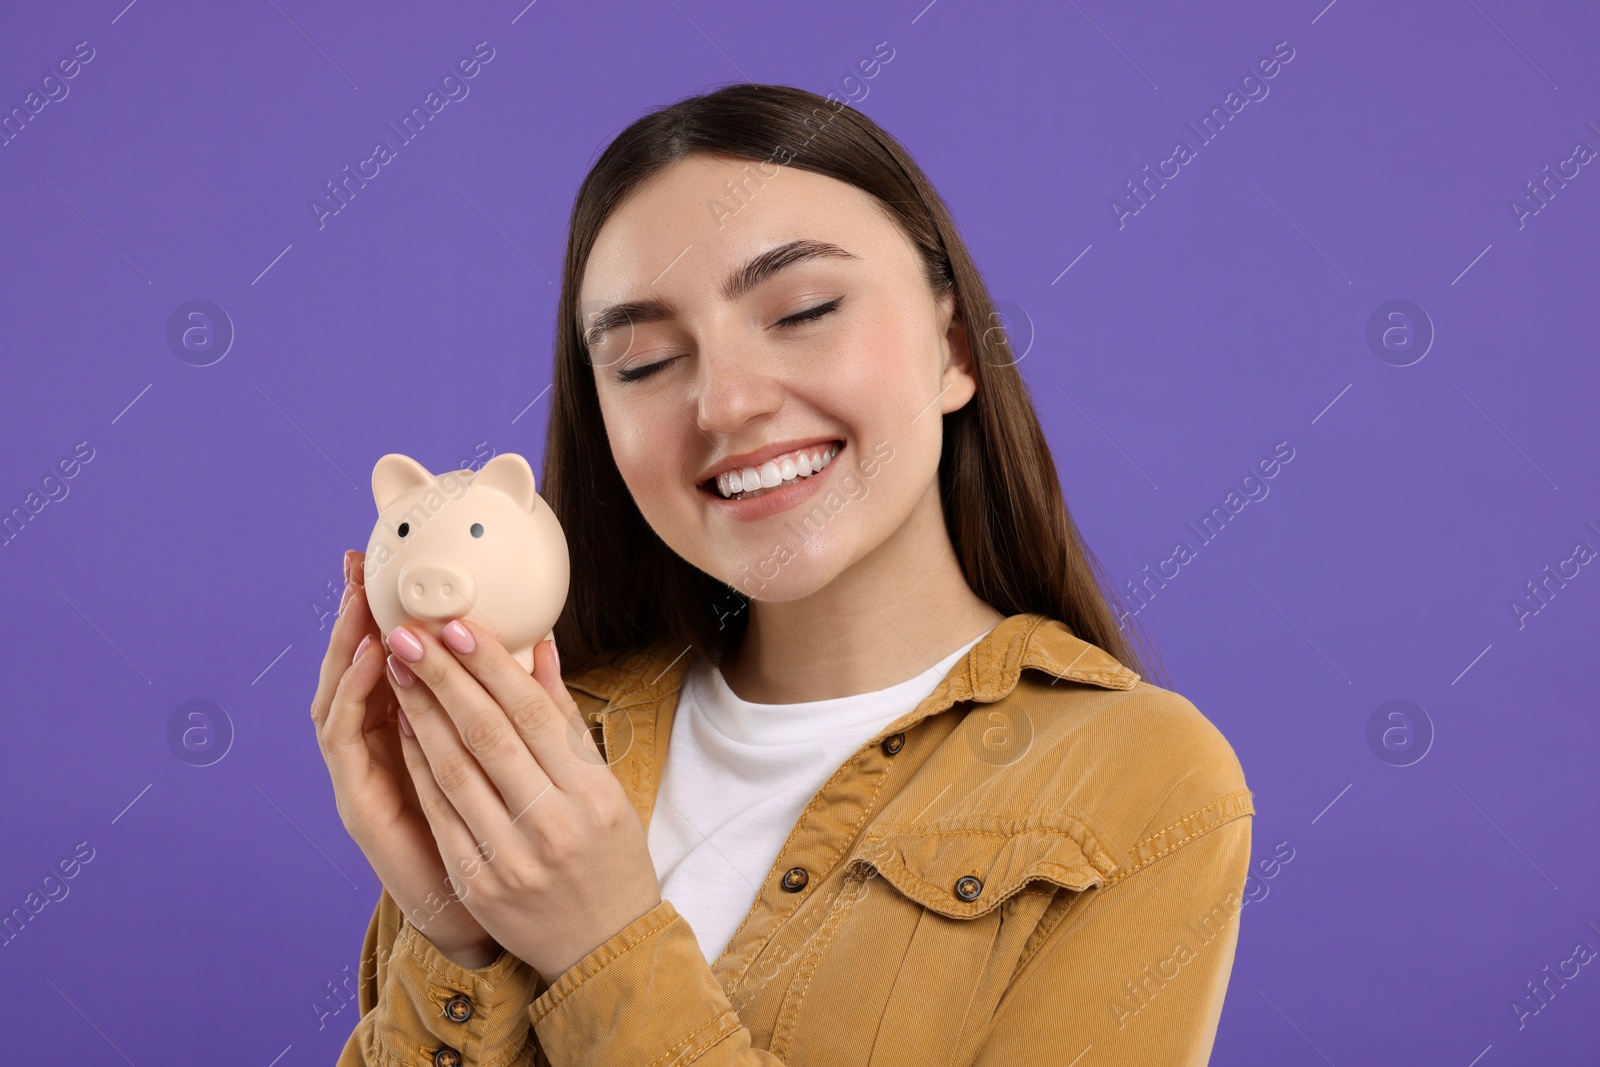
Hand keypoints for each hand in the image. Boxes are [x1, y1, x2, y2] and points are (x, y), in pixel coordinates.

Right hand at [310, 550, 498, 965]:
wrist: (479, 921)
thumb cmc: (497, 838)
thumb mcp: (512, 762)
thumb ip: (512, 707)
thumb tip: (539, 644)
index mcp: (410, 735)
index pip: (389, 662)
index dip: (386, 614)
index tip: (389, 563)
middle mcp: (378, 751)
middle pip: (354, 671)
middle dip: (356, 617)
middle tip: (358, 565)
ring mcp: (363, 778)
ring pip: (340, 700)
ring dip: (348, 649)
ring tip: (363, 603)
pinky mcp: (360, 806)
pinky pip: (347, 746)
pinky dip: (354, 700)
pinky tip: (371, 665)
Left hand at [382, 616, 661, 983]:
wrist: (602, 948)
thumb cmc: (609, 857)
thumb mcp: (606, 788)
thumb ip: (566, 719)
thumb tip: (539, 648)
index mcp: (590, 795)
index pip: (531, 714)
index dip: (490, 666)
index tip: (458, 624)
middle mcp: (551, 824)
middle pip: (486, 734)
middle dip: (443, 676)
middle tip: (410, 631)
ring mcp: (509, 857)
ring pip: (454, 770)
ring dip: (421, 711)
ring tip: (399, 666)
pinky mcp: (476, 882)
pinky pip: (439, 811)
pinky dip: (419, 764)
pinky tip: (405, 725)